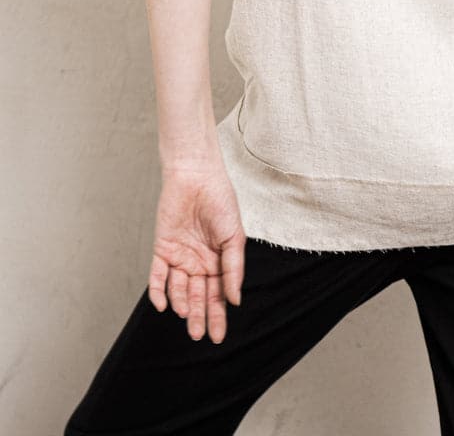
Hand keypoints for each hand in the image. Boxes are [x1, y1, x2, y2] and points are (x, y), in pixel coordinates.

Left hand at [147, 161, 245, 343]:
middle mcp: (198, 263)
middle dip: (199, 317)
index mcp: (218, 261)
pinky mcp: (162, 248)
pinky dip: (159, 290)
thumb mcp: (234, 237)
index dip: (218, 315)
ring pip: (178, 289)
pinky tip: (162, 304)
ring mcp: (179, 257)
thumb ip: (233, 269)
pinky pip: (158, 275)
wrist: (197, 177)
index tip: (218, 337)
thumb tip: (235, 300)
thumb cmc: (221, 202)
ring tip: (187, 314)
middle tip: (199, 335)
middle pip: (197, 297)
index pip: (218, 295)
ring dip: (181, 303)